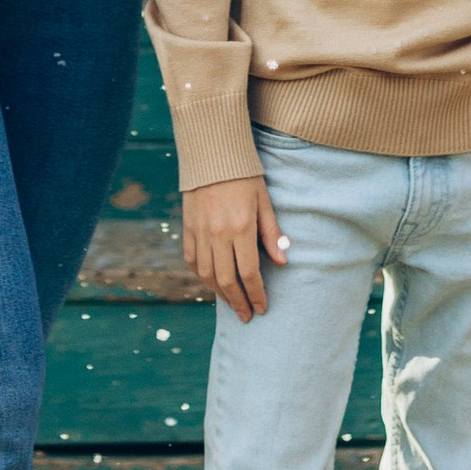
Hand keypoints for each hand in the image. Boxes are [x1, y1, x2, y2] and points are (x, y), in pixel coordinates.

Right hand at [184, 174, 288, 321]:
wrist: (212, 153)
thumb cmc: (245, 176)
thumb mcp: (264, 201)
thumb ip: (272, 233)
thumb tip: (282, 262)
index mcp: (241, 228)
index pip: (248, 273)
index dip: (256, 294)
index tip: (262, 308)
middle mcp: (218, 234)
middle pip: (226, 280)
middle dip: (238, 302)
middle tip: (246, 316)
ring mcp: (200, 232)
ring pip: (206, 274)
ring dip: (219, 293)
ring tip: (232, 303)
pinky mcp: (188, 227)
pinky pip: (191, 260)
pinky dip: (201, 275)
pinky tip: (211, 282)